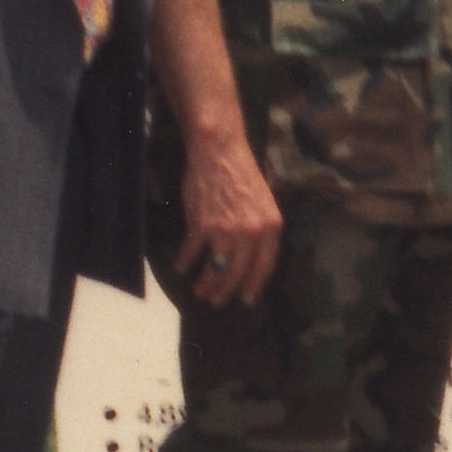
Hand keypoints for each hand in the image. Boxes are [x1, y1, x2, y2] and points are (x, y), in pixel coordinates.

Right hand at [175, 127, 284, 310]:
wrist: (220, 151)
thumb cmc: (242, 174)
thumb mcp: (264, 203)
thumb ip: (261, 230)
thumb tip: (252, 258)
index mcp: (271, 227)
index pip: (265, 266)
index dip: (254, 285)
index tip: (246, 299)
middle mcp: (251, 233)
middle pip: (238, 273)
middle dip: (225, 291)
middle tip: (216, 300)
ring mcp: (226, 230)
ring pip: (216, 269)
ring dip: (205, 283)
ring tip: (199, 290)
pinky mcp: (202, 225)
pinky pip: (192, 252)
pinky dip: (184, 262)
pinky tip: (181, 267)